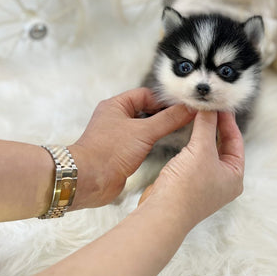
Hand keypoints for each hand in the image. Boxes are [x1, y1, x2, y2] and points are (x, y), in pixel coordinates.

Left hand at [69, 88, 194, 208]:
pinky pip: (140, 142)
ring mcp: (117, 135)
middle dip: (164, 114)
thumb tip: (187, 109)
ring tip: (177, 130)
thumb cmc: (107, 152)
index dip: (165, 99)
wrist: (89, 180)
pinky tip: (164, 145)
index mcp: (116, 105)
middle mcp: (115, 118)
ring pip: (144, 126)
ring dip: (158, 128)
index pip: (146, 95)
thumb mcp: (144, 132)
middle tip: (184, 116)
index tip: (183, 105)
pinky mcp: (120, 152)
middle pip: (146, 110)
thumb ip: (168, 119)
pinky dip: (152, 142)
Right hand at [139, 111, 244, 229]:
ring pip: (207, 151)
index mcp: (235, 176)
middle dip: (215, 126)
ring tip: (197, 115)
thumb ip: (206, 125)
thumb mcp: (201, 150)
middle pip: (222, 145)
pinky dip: (191, 144)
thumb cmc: (187, 189)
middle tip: (207, 107)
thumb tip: (209, 108)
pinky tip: (185, 133)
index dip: (227, 120)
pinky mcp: (188, 184)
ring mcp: (205, 183)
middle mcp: (223, 181)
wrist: (162, 213)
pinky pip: (193, 158)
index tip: (218, 105)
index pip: (236, 141)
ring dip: (202, 134)